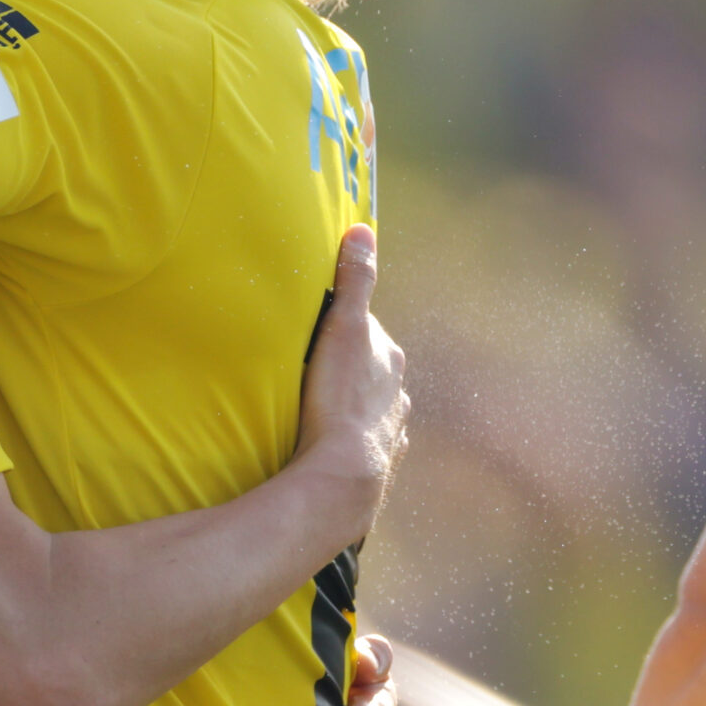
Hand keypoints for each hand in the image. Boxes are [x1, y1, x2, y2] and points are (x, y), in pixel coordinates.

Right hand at [294, 224, 408, 549]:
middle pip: (368, 368)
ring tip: (316, 411)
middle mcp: (398, 392)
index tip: (311, 333)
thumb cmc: (339, 399)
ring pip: (370, 406)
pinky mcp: (382, 461)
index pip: (364, 330)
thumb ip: (355, 281)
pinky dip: (353, 439)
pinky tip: (332, 444)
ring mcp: (393, 429)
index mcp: (390, 360)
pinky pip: (368, 442)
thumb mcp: (344, 329)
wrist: (344, 476)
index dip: (338, 328)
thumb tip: (362, 230)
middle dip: (345, 367)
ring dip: (350, 404)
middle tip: (307, 371)